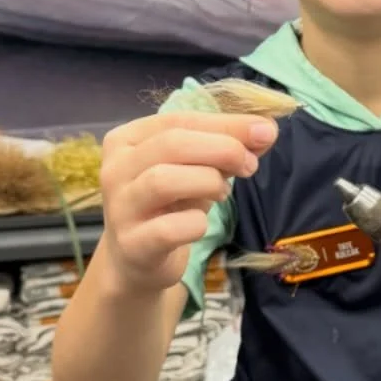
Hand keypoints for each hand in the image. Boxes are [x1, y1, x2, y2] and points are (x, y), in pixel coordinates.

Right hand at [99, 111, 277, 293]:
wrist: (138, 259)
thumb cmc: (169, 204)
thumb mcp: (197, 168)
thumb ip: (227, 146)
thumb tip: (265, 130)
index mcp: (127, 139)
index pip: (179, 120)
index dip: (226, 124)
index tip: (265, 132)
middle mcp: (115, 169)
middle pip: (171, 144)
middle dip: (222, 149)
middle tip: (250, 165)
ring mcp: (120, 208)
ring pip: (163, 180)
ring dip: (207, 182)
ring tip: (222, 193)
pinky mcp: (133, 244)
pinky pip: (170, 228)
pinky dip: (196, 223)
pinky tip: (201, 224)